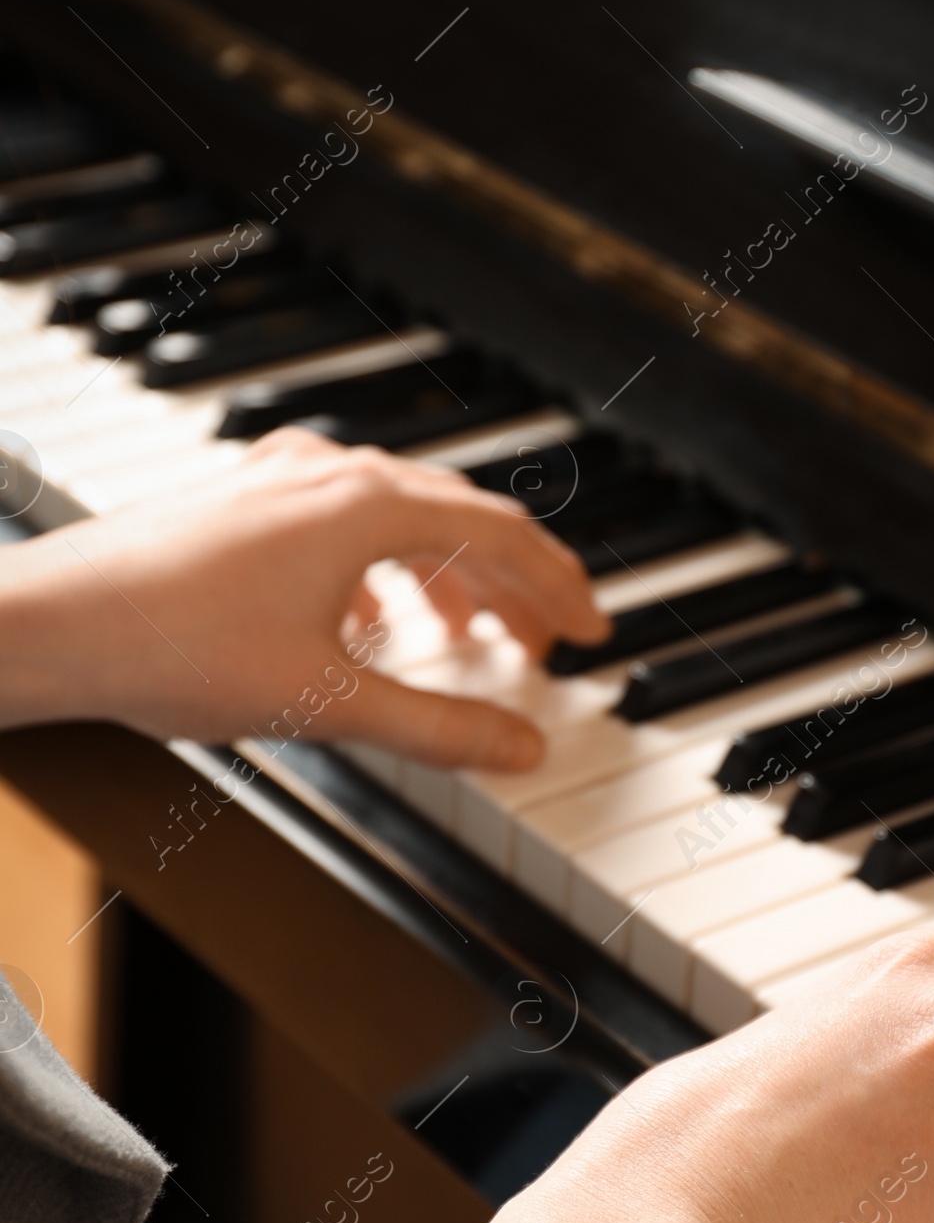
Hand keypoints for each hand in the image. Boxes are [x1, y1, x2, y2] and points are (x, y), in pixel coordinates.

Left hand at [0, 428, 608, 767]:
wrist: (51, 624)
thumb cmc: (172, 646)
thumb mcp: (329, 702)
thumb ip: (439, 728)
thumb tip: (524, 747)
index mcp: (367, 505)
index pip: (502, 535)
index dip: (558, 590)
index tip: (591, 632)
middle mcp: (330, 475)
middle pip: (460, 516)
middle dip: (515, 583)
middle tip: (551, 638)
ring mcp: (280, 482)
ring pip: (401, 516)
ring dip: (452, 575)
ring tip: (474, 635)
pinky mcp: (241, 503)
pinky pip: (344, 521)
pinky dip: (385, 568)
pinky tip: (371, 621)